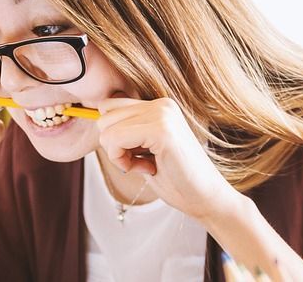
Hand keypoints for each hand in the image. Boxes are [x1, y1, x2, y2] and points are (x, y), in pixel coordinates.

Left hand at [96, 96, 239, 219]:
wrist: (206, 199)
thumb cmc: (176, 179)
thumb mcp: (146, 149)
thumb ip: (127, 132)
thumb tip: (96, 120)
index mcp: (159, 106)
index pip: (109, 107)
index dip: (113, 136)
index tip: (136, 155)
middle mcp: (161, 104)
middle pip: (104, 117)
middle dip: (114, 146)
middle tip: (141, 162)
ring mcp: (163, 114)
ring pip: (106, 129)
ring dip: (118, 154)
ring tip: (146, 165)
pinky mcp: (162, 130)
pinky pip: (115, 139)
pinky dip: (122, 160)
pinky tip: (147, 168)